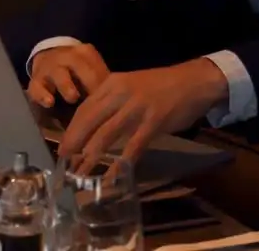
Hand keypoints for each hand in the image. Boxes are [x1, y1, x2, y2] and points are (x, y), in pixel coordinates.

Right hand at [27, 43, 109, 106]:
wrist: (47, 58)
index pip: (99, 68)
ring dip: (67, 86)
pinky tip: (50, 103)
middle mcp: (67, 57)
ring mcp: (50, 68)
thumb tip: (118, 102)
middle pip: (80, 68)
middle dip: (90, 84)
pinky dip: (43, 94)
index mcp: (85, 53)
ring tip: (73, 98)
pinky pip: (37, 87)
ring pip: (59, 75)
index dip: (107, 85)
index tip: (115, 100)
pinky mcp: (35, 82)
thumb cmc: (77, 72)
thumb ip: (101, 83)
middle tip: (98, 101)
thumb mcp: (90, 71)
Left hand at [59, 59, 227, 169]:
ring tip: (80, 173)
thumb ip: (113, 101)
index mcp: (113, 83)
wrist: (195, 81)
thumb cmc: (162, 85)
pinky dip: (120, 164)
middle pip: (89, 121)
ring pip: (106, 134)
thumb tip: (93, 126)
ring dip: (90, 156)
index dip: (72, 130)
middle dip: (74, 144)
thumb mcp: (131, 85)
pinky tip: (112, 177)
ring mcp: (137, 107)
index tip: (63, 147)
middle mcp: (121, 93)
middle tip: (65, 163)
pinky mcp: (154, 122)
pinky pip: (132, 146)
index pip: (84, 108)